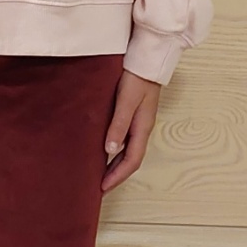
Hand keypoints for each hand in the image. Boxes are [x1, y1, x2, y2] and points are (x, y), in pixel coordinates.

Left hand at [100, 69, 160, 193]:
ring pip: (128, 150)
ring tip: (99, 174)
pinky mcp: (133, 114)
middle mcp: (142, 128)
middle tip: (99, 187)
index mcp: (142, 128)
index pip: (132, 161)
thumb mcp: (127, 101)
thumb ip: (119, 124)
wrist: (147, 58)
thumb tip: (110, 150)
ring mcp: (138, 122)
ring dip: (115, 164)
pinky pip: (124, 139)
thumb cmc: (137, 77)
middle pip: (130, 159)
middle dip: (116, 175)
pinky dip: (114, 150)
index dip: (117, 176)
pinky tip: (103, 150)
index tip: (102, 188)